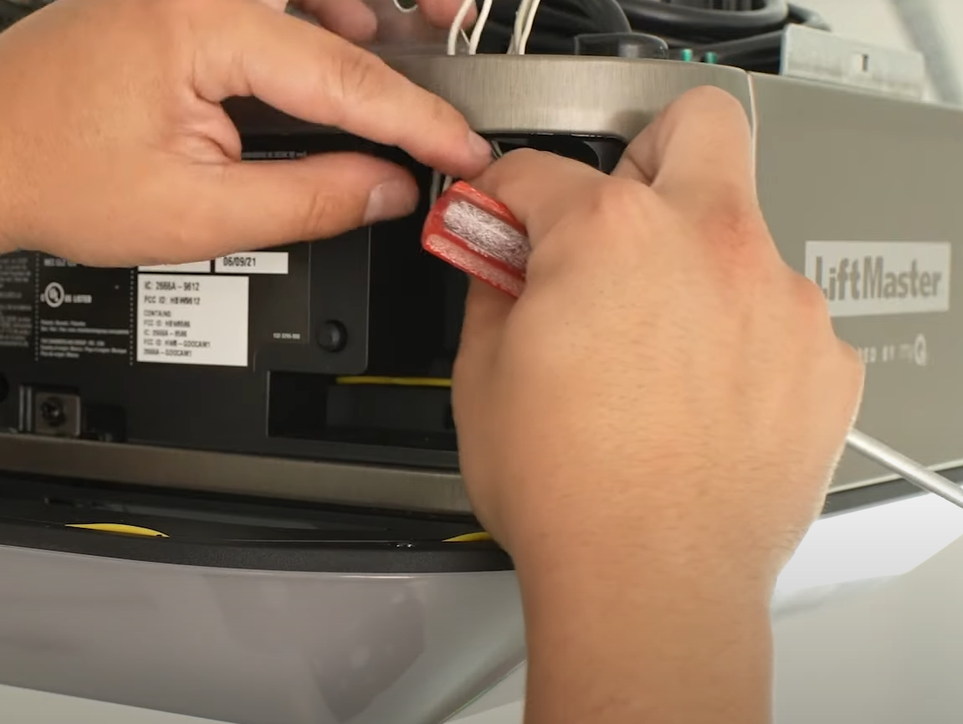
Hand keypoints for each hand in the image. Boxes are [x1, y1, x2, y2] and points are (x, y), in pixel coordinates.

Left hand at [0, 0, 492, 282]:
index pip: (344, 71)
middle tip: (461, 44)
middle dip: (405, 20)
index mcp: (198, 20)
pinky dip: (307, 16)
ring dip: (357, 15)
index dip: (418, 121)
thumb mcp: (191, 216)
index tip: (464, 151)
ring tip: (410, 60)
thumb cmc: (41, 178)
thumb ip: (306, 202)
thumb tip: (384, 189)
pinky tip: (331, 48)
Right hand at [451, 87, 863, 588]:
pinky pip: (778, 316)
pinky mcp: (823, 357)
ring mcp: (778, 297)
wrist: (650, 582)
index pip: (539, 169)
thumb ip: (491, 292)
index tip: (499, 218)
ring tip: (649, 348)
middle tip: (607, 222)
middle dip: (641, 155)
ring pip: (740, 232)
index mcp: (610, 234)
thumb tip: (497, 264)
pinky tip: (697, 395)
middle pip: (693, 126)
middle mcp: (708, 242)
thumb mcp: (480, 376)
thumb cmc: (569, 493)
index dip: (502, 196)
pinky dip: (738, 337)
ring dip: (691, 265)